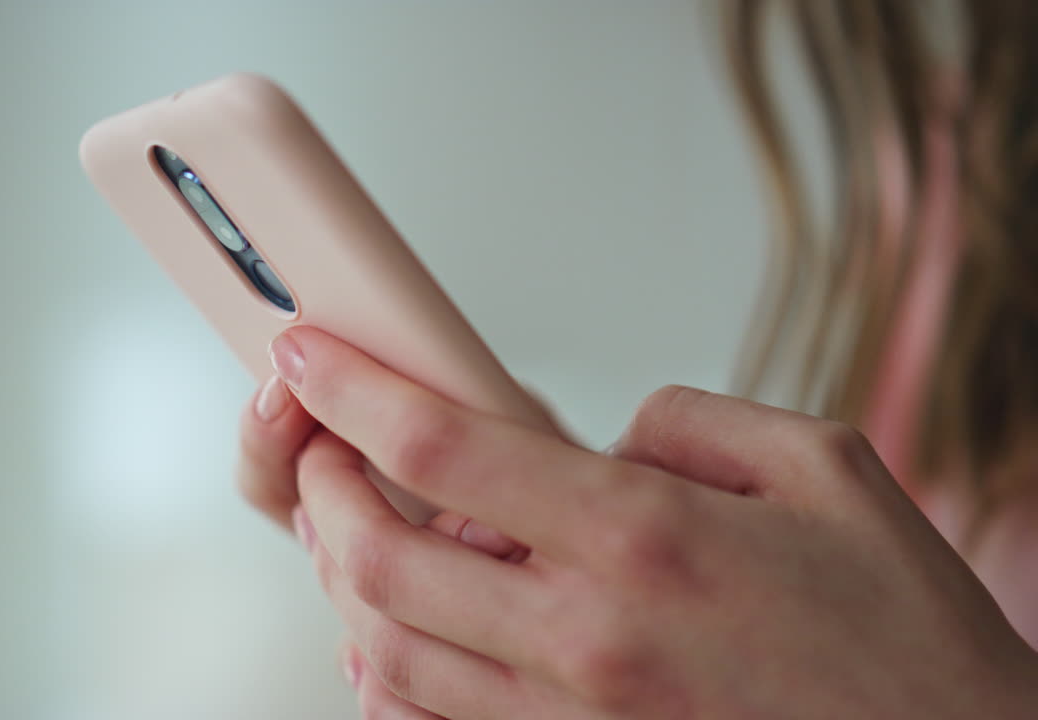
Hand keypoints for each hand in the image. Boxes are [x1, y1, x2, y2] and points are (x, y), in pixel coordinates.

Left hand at [270, 326, 1037, 719]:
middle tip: (319, 450)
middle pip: (384, 560)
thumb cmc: (900, 631)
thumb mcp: (819, 469)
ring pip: (391, 652)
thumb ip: (686, 424)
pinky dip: (385, 676)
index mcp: (644, 537)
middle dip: (322, 493)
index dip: (356, 390)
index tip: (311, 354)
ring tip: (348, 532)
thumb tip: (600, 438)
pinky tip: (391, 634)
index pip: (445, 448)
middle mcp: (589, 636)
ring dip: (343, 583)